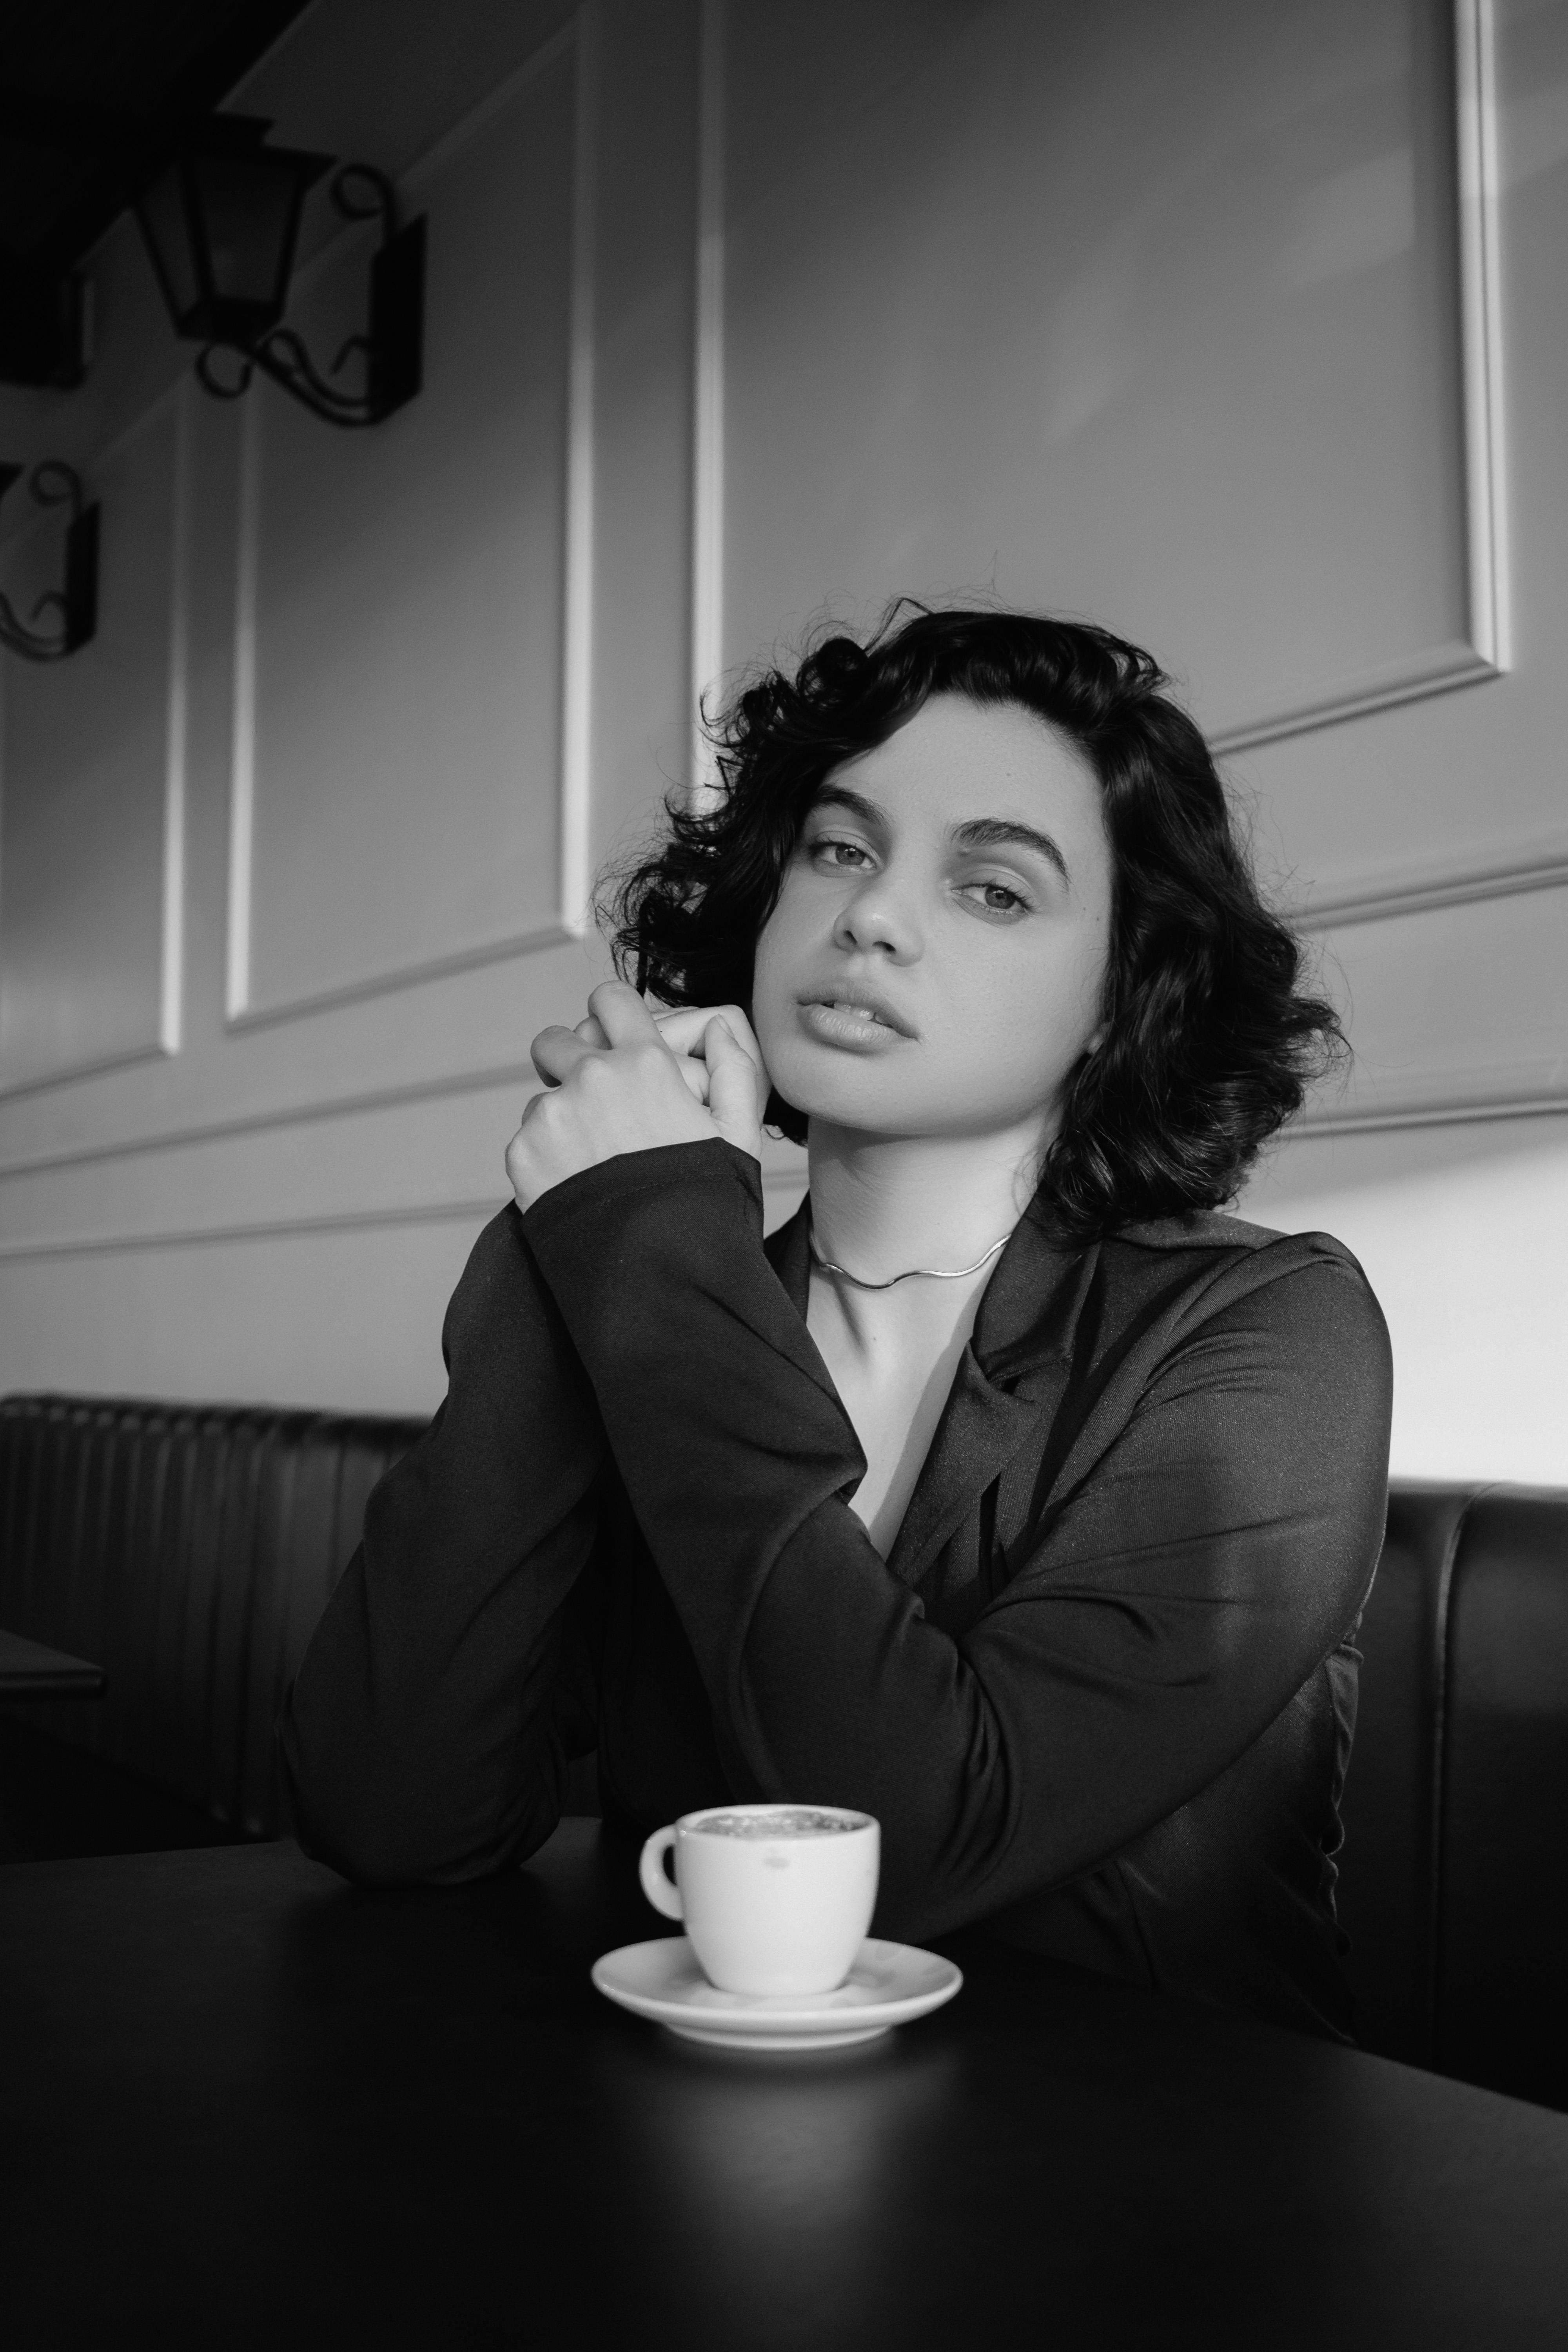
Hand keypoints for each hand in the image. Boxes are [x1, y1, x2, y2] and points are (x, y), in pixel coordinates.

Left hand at [505, 980, 768, 1213]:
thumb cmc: (704, 1203)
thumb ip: (735, 1069)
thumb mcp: (739, 1135)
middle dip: (567, 1061)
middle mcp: (592, 1077)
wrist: (657, 1269)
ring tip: (592, 1164)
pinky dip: (546, 1159)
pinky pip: (527, 1139)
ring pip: (542, 1097)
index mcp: (644, 1063)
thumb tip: (719, 1025)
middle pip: (555, 1040)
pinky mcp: (523, 1152)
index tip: (610, 1037)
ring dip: (561, 1119)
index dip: (609, 1014)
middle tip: (588, 1100)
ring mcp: (552, 1114)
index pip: (610, 999)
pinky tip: (576, 1187)